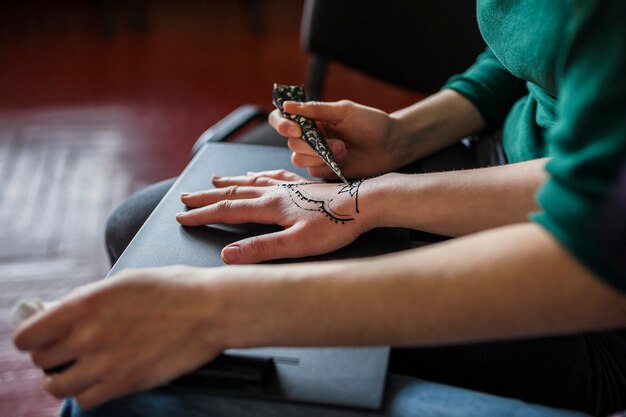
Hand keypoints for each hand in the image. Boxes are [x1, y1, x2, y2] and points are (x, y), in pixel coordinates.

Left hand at [12, 266, 224, 409]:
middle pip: (41, 361)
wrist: (211, 309)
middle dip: (51, 355)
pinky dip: (88, 393)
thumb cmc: (174, 288)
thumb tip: (60, 312)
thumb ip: (88, 298)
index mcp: (85, 304)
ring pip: (58, 387)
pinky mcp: (126, 383)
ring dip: (64, 378)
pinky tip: (100, 379)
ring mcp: (107, 363)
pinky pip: (86, 401)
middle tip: (67, 350)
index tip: (42, 336)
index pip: (28, 336)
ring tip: (79, 369)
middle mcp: (89, 335)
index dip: (32, 337)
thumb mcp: (124, 280)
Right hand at [177, 171, 373, 263]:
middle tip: (186, 197)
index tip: (182, 217)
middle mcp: (277, 192)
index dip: (203, 214)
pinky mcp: (304, 186)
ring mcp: (290, 187)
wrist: (365, 202)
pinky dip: (257, 175)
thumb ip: (261, 249)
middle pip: (234, 193)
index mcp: (272, 206)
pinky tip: (257, 174)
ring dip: (229, 183)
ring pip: (251, 181)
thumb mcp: (298, 244)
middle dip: (207, 197)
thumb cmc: (336, 225)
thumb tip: (228, 256)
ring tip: (213, 181)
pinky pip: (273, 176)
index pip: (228, 210)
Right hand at [268, 100, 402, 178]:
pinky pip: (312, 173)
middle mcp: (311, 137)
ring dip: (320, 156)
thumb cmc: (371, 123)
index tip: (295, 129)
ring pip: (299, 159)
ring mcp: (318, 155)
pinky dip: (326, 167)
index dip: (282, 124)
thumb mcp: (343, 111)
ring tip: (343, 150)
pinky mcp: (326, 171)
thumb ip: (315, 109)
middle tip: (336, 142)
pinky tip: (343, 161)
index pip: (282, 120)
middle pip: (291, 143)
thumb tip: (287, 105)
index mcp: (312, 119)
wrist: (392, 145)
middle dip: (310, 145)